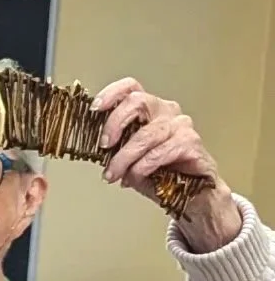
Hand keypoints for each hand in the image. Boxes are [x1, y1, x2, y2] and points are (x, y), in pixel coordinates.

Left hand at [92, 77, 240, 248]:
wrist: (188, 192)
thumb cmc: (156, 171)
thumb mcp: (126, 156)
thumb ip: (113, 145)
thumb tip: (89, 143)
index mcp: (148, 108)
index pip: (131, 88)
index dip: (111, 94)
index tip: (94, 109)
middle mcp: (166, 111)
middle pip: (138, 102)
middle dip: (115, 124)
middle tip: (103, 146)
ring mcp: (180, 125)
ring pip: (145, 135)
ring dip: (123, 158)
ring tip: (113, 175)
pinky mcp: (190, 143)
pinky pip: (159, 153)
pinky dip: (141, 168)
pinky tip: (134, 178)